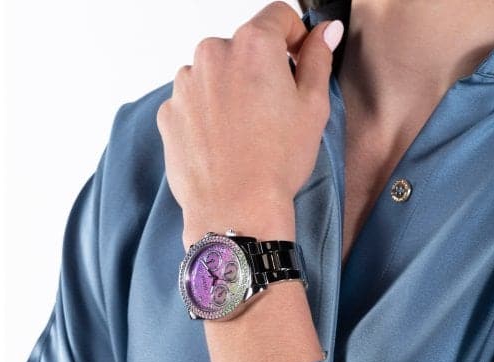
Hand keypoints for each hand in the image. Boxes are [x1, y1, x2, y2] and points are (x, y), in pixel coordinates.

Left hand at [155, 1, 343, 248]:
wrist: (236, 210)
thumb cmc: (276, 164)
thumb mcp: (313, 108)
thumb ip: (318, 59)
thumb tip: (324, 31)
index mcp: (252, 45)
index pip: (277, 16)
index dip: (294, 36)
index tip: (297, 58)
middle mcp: (211, 55)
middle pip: (242, 47)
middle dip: (259, 69)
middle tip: (272, 110)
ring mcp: (184, 85)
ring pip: (214, 75)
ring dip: (229, 91)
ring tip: (244, 133)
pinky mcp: (169, 114)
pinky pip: (192, 102)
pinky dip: (207, 114)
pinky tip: (222, 144)